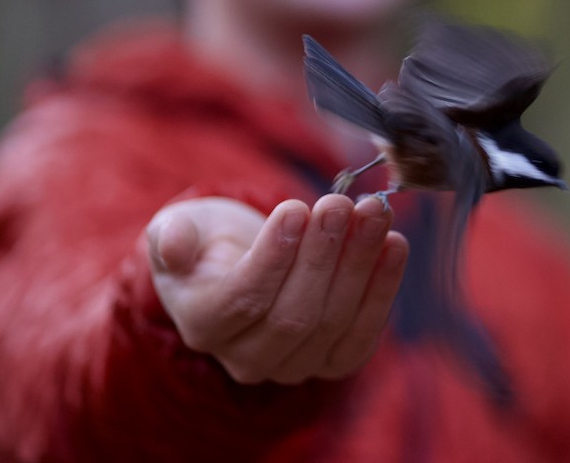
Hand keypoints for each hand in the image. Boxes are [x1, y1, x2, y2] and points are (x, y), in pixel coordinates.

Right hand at [145, 193, 407, 384]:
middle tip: (341, 204)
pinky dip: (384, 289)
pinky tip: (395, 244)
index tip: (296, 208)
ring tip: (374, 212)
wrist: (238, 268)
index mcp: (202, 325)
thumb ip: (173, 235)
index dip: (272, 256)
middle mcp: (245, 359)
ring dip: (360, 264)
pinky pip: (362, 335)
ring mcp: (293, 366)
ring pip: (333, 323)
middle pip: (294, 315)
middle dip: (323, 255)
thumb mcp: (180, 228)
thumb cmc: (208, 242)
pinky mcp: (333, 362)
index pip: (241, 300)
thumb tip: (173, 243)